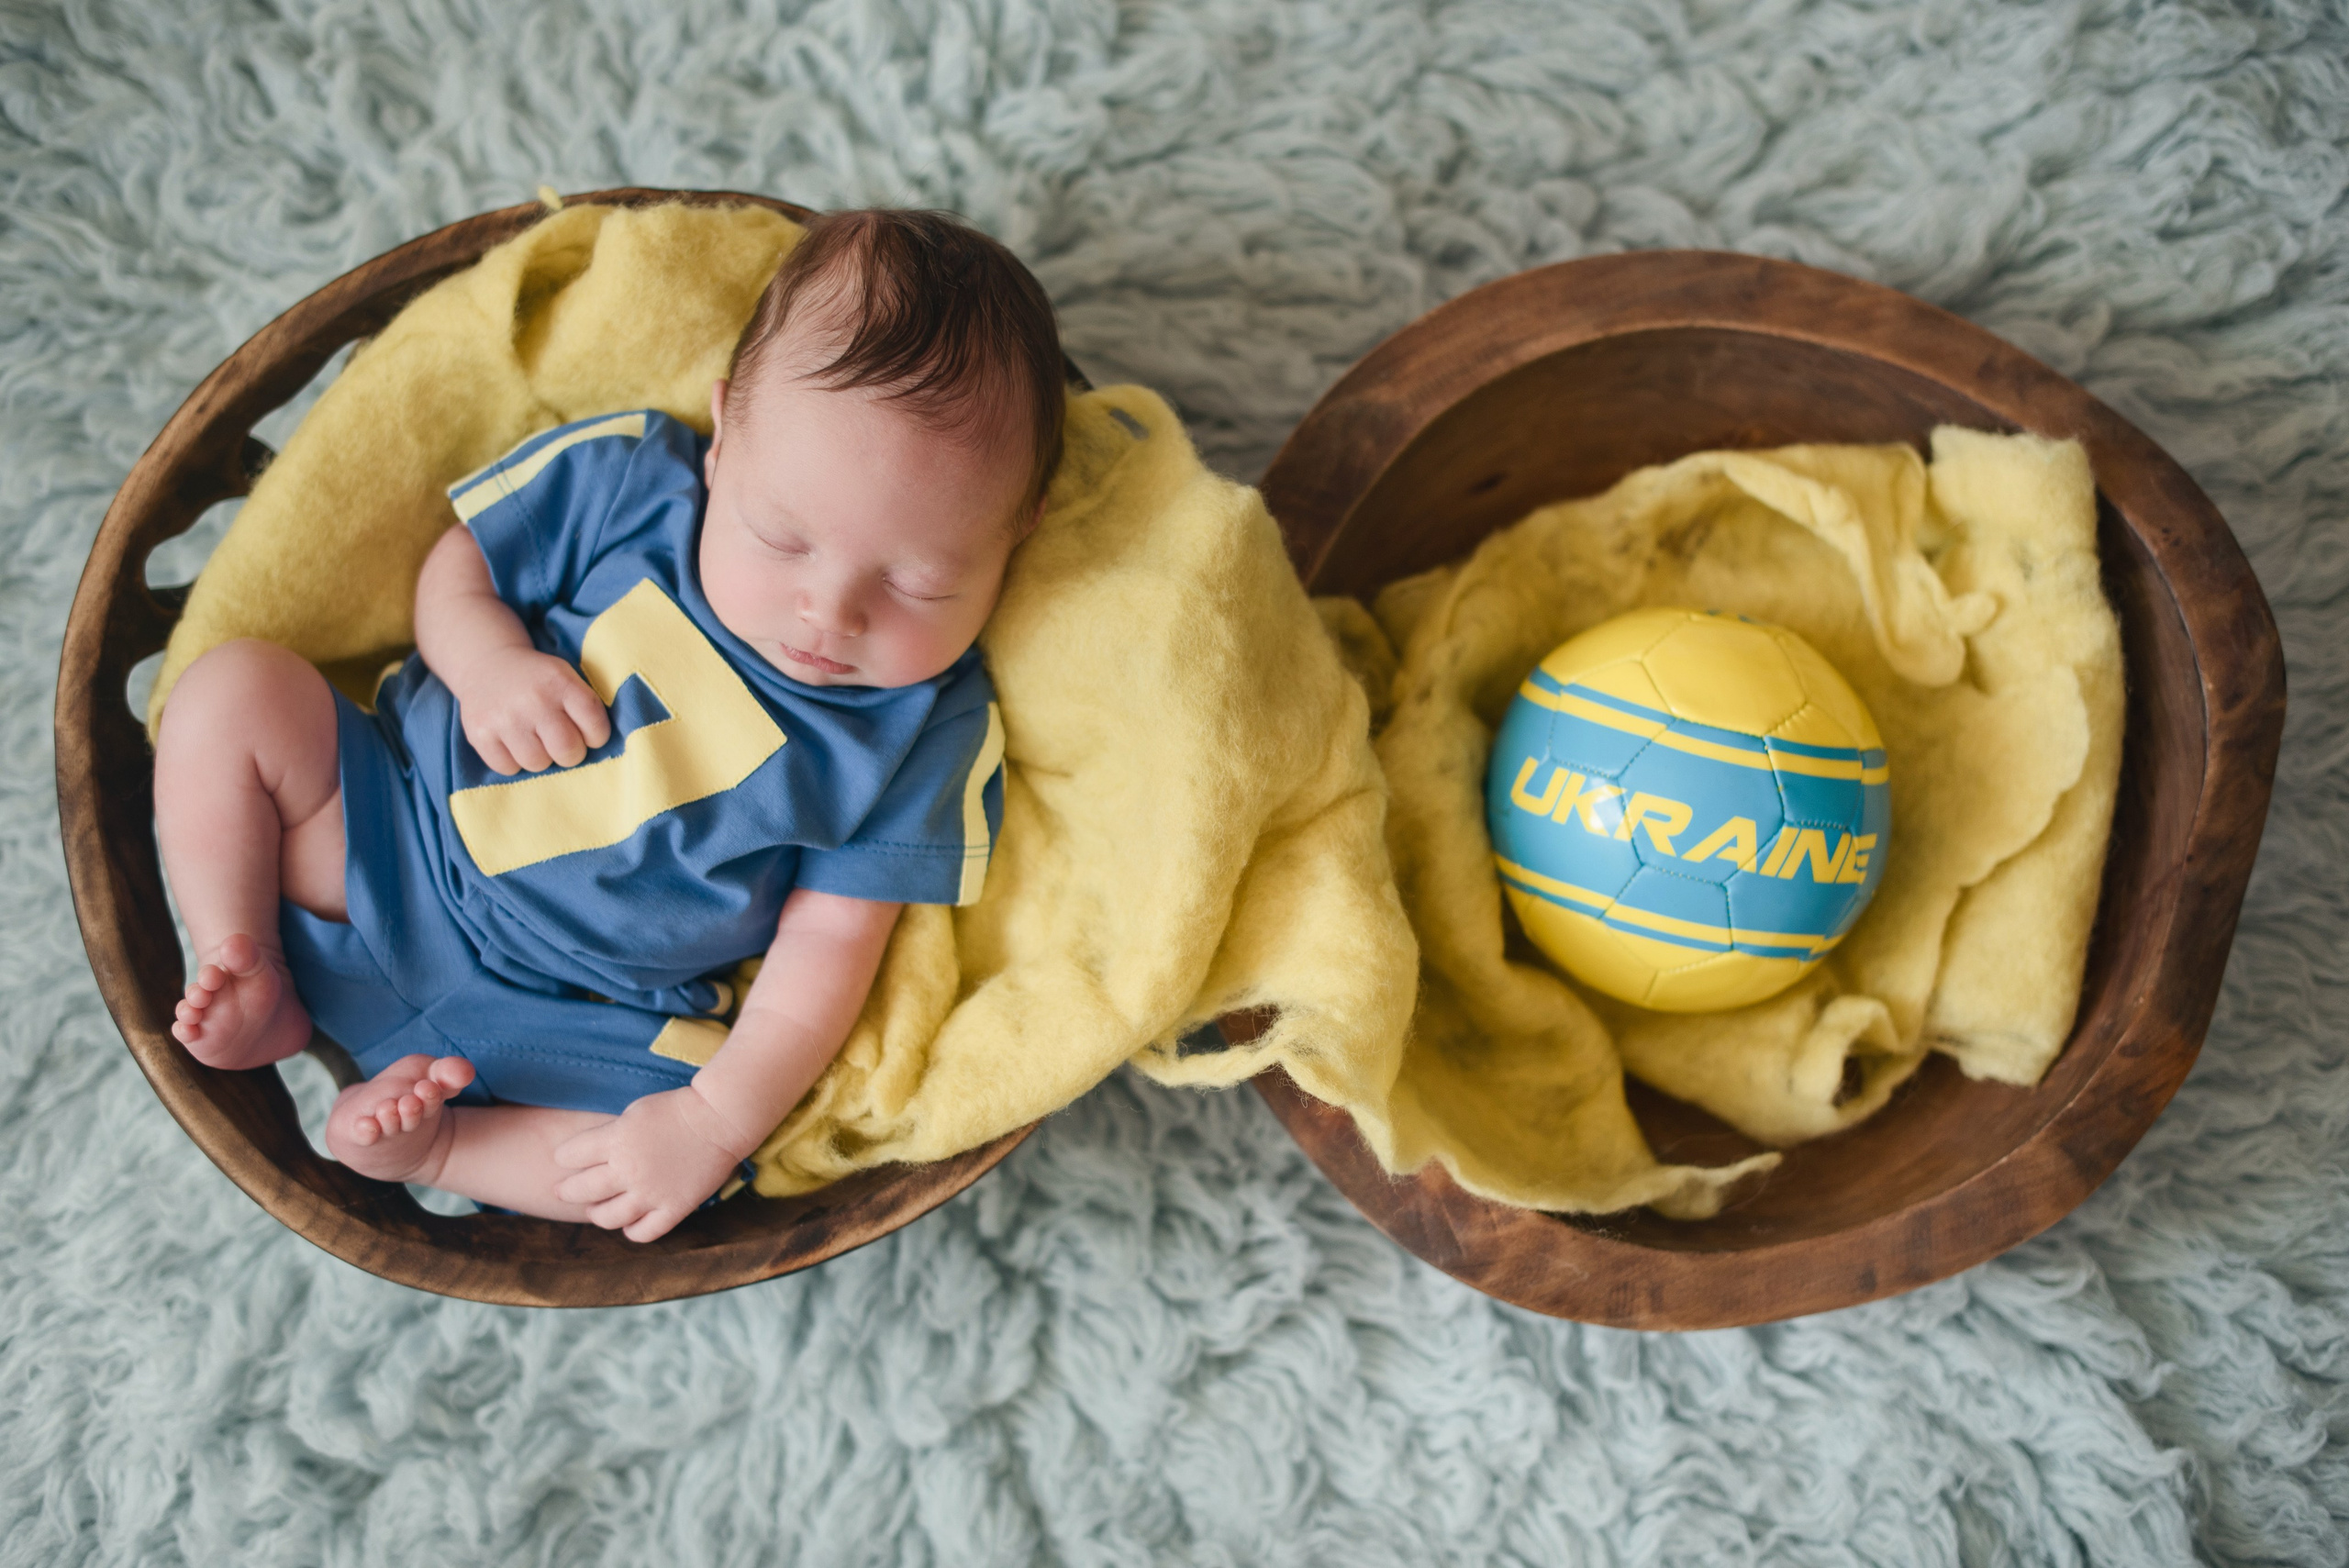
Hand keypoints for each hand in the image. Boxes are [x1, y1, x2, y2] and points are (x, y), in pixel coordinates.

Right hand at [452, 647, 610, 774]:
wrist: (487, 662)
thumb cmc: (538, 679)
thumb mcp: (566, 676)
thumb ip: (585, 706)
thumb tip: (600, 748)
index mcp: (561, 683)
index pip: (595, 727)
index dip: (595, 736)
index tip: (586, 733)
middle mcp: (534, 700)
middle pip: (568, 751)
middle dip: (570, 753)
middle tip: (561, 743)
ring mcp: (504, 718)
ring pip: (537, 763)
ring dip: (540, 757)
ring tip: (534, 739)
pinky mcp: (480, 733)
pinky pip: (508, 768)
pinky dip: (513, 761)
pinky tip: (512, 741)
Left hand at [551, 1085, 752, 1241]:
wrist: (720, 1119)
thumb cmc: (677, 1108)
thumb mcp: (634, 1111)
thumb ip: (610, 1134)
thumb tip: (589, 1155)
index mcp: (616, 1139)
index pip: (569, 1155)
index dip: (563, 1157)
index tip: (565, 1159)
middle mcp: (628, 1170)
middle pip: (580, 1189)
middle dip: (566, 1190)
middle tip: (563, 1190)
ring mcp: (651, 1193)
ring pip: (607, 1217)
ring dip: (595, 1213)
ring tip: (595, 1209)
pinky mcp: (673, 1209)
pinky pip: (643, 1233)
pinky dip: (630, 1230)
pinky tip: (629, 1222)